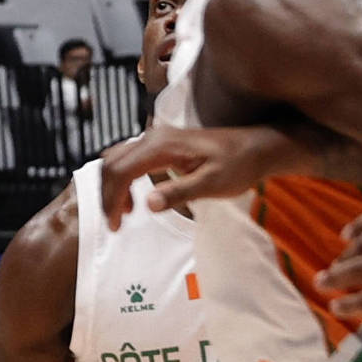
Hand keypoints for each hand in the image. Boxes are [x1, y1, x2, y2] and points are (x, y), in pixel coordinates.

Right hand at [95, 125, 297, 228]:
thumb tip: (149, 204)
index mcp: (161, 145)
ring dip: (113, 186)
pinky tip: (135, 198)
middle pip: (113, 163)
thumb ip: (180, 192)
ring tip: (123, 213)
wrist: (254, 148)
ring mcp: (156, 138)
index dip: (112, 199)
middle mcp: (153, 136)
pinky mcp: (160, 144)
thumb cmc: (237, 166)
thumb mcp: (212, 184)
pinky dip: (123, 178)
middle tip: (115, 224)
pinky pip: (129, 158)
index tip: (116, 225)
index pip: (122, 170)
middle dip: (107, 194)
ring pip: (117, 159)